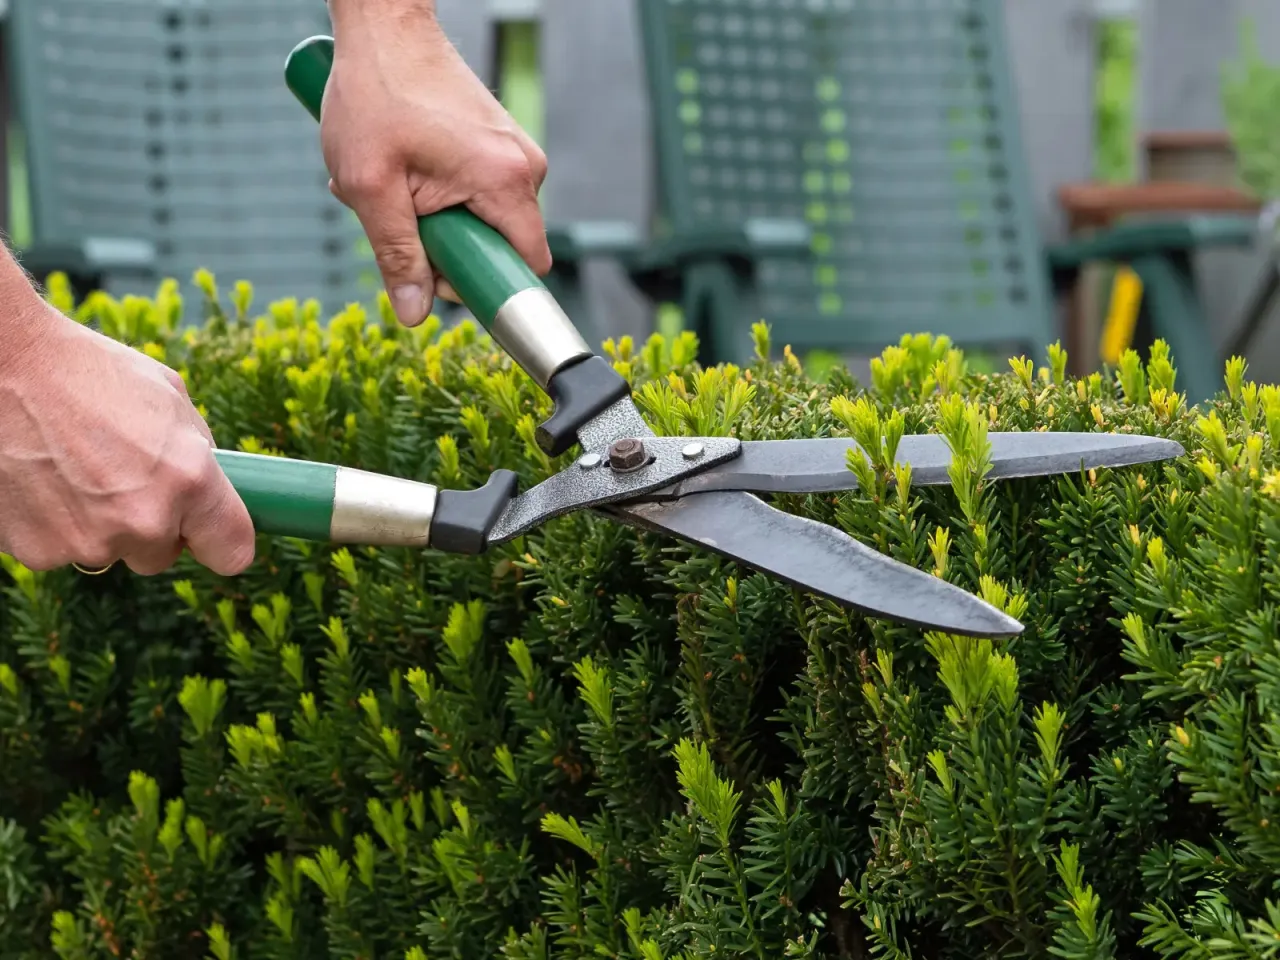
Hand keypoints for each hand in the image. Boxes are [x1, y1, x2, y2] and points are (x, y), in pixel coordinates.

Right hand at [0, 303, 255, 575]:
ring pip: (110, 551)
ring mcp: (89, 542)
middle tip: (121, 477)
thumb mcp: (169, 398)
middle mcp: (144, 520)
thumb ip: (198, 453)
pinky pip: (61, 549)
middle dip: (151, 525)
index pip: (233, 552)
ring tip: (74, 468)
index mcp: (190, 479)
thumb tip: (210, 491)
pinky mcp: (39, 552)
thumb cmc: (89, 372)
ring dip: (101, 524)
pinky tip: (42, 480)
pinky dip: (55, 525)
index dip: (222, 541)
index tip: (210, 534)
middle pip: (163, 555)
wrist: (2, 366)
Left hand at [321, 5, 550, 325]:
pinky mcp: (501, 148)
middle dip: (444, 248)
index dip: (485, 286)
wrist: (385, 28)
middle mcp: (525, 169)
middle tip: (396, 219)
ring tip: (393, 185)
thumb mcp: (371, 186)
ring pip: (482, 222)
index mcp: (505, 180)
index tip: (442, 280)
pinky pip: (478, 196)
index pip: (524, 266)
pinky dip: (439, 196)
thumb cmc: (375, 92)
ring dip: (434, 220)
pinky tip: (405, 172)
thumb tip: (414, 314)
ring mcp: (516, 156)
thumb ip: (396, 254)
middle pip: (498, 248)